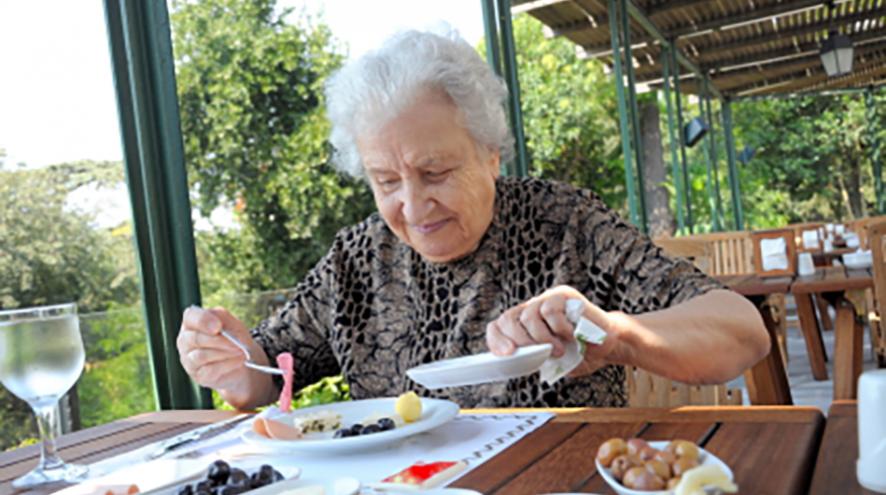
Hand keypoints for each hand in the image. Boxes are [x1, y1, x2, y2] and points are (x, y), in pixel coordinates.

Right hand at [176, 306, 273, 407]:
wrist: (243, 359)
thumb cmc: (233, 337)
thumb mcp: (232, 322)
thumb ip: (224, 319)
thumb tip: (219, 328)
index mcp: (192, 322)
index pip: (190, 316)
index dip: (203, 321)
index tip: (218, 327)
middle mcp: (185, 340)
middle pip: (196, 339)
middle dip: (219, 341)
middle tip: (237, 343)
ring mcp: (189, 359)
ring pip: (201, 356)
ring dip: (225, 353)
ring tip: (241, 352)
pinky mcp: (198, 375)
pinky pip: (209, 370)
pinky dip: (227, 364)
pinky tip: (239, 361)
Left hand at [485, 285, 625, 375]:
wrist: (609, 344)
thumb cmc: (579, 354)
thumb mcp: (552, 362)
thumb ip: (534, 359)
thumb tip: (515, 360)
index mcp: (523, 325)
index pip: (498, 326)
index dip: (496, 340)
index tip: (507, 354)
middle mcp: (531, 309)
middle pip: (508, 319)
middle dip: (520, 341)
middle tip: (539, 355)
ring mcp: (546, 299)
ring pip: (529, 315)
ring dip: (543, 338)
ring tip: (559, 350)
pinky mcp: (563, 294)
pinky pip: (551, 310)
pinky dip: (559, 328)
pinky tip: (572, 334)